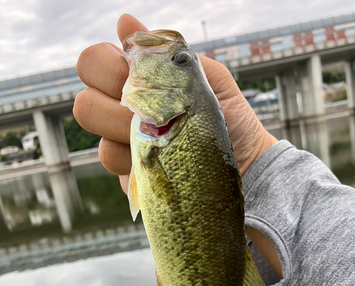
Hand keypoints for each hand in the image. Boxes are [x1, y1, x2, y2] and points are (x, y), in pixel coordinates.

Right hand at [74, 14, 281, 277]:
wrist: (247, 169)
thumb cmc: (232, 122)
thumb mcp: (209, 81)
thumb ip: (170, 54)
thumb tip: (125, 22)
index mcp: (141, 84)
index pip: (96, 63)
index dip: (105, 64)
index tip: (133, 72)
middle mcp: (124, 111)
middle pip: (84, 97)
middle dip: (112, 97)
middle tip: (148, 108)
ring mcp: (124, 143)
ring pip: (91, 126)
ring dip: (124, 125)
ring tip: (161, 135)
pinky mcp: (129, 173)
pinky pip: (108, 157)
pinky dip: (129, 154)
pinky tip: (157, 157)